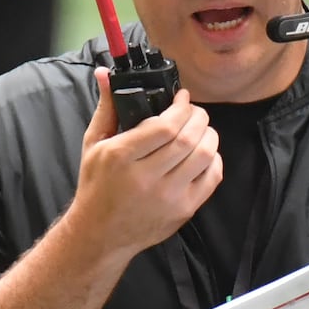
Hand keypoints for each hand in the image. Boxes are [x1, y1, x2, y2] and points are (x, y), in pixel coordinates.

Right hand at [62, 68, 221, 260]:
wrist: (100, 234)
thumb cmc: (97, 185)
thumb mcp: (94, 145)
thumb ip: (107, 108)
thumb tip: (106, 74)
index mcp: (121, 158)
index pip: (164, 127)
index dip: (180, 108)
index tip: (181, 99)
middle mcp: (146, 179)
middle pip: (188, 139)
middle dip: (198, 117)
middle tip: (194, 111)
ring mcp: (168, 197)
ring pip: (205, 156)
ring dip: (209, 135)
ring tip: (200, 129)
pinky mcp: (183, 210)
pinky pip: (212, 178)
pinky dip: (214, 159)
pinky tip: (203, 153)